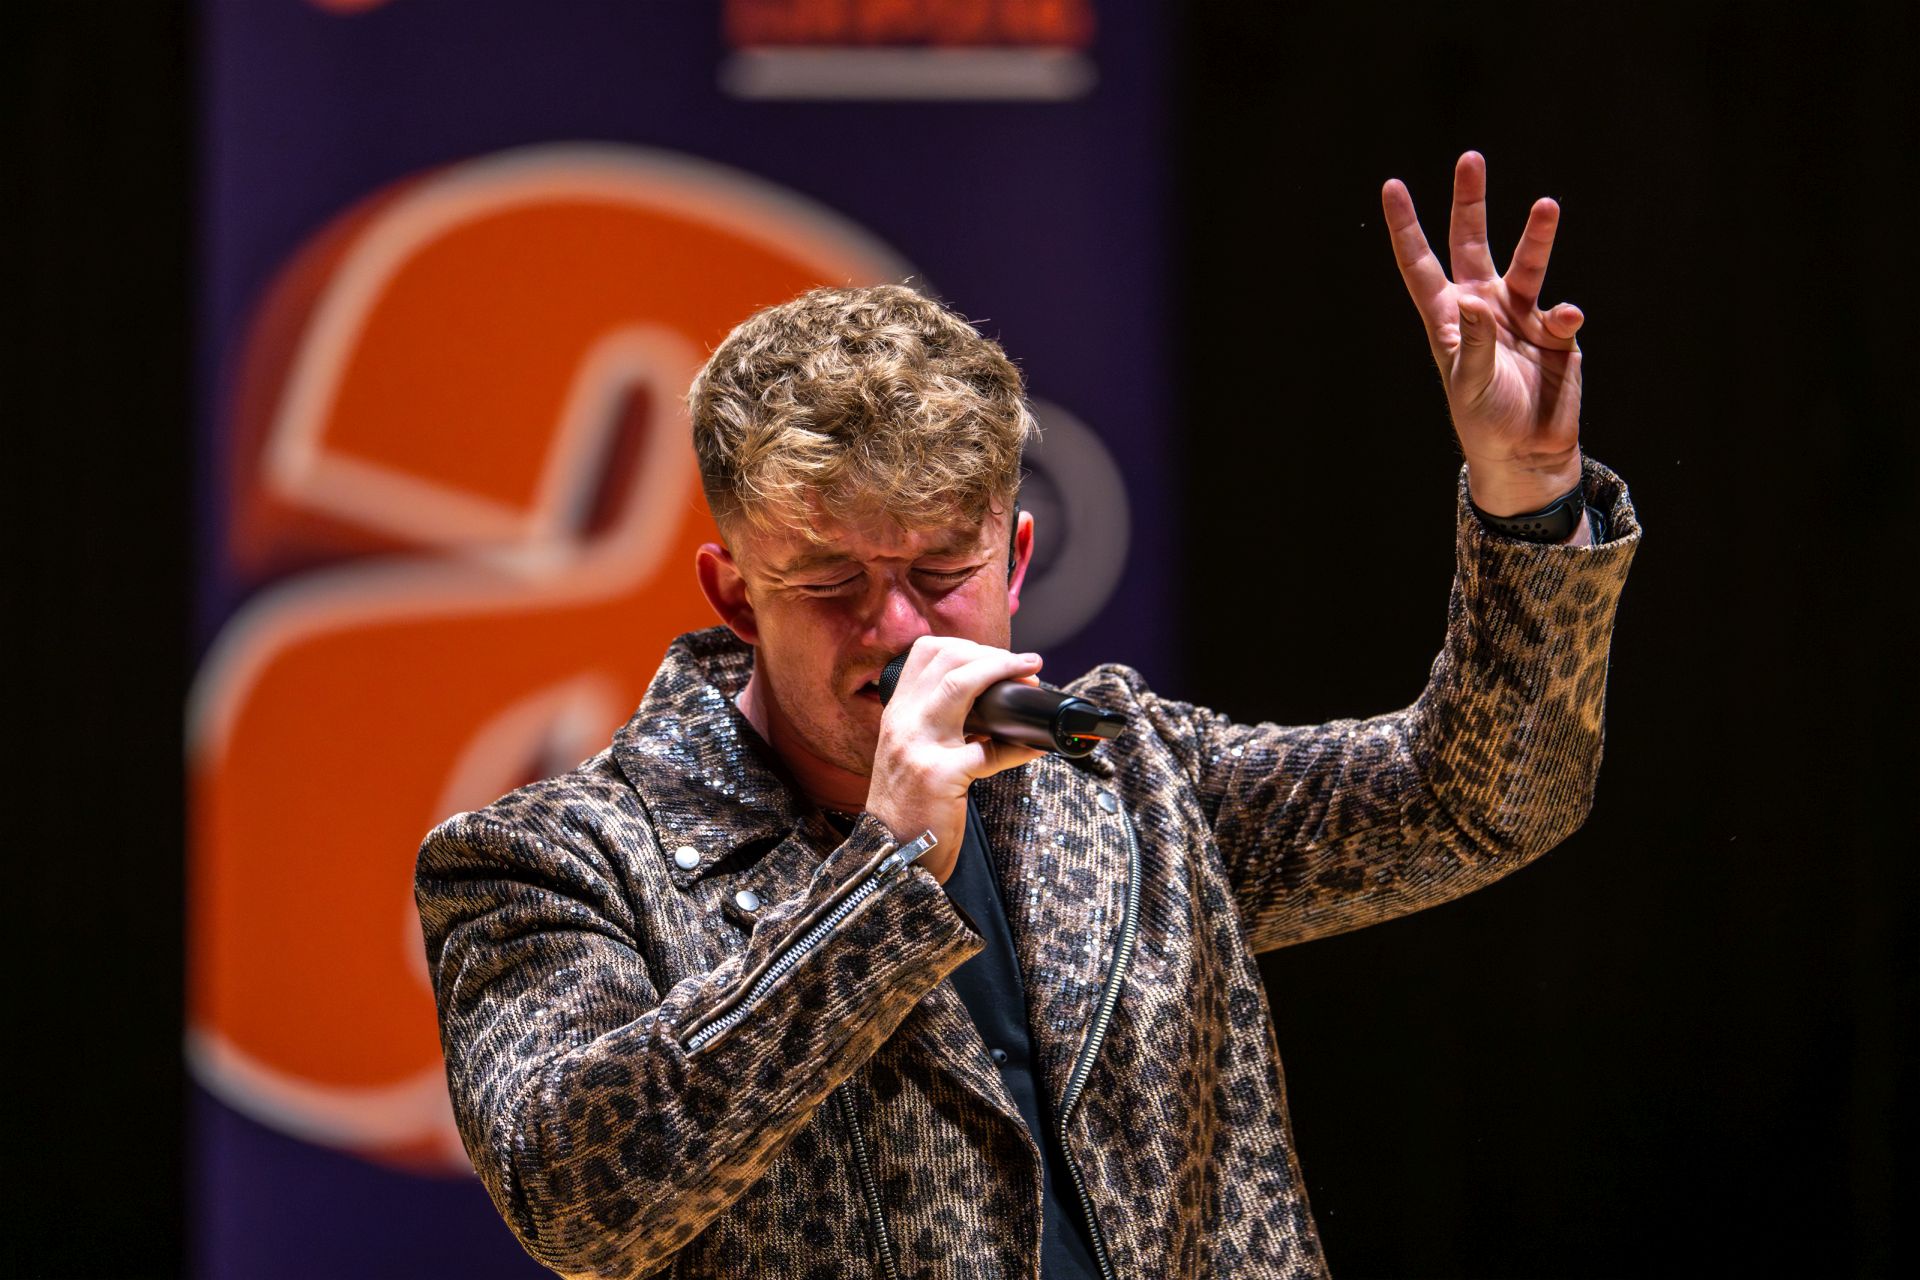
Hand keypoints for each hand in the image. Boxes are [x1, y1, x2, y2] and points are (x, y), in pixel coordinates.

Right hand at [863, 637, 1046, 882]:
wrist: (890, 856)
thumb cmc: (910, 808)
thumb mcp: (911, 755)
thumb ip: (937, 726)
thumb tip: (991, 707)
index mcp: (896, 714)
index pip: (924, 653)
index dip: (967, 646)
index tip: (996, 657)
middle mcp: (901, 723)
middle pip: (946, 659)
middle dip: (992, 654)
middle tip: (1024, 666)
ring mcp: (918, 746)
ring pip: (961, 685)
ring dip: (1004, 673)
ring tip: (1031, 677)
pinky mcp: (939, 776)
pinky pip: (991, 751)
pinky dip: (1020, 746)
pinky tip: (1036, 746)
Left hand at [1383, 151, 1585, 514]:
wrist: (1526, 452)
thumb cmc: (1485, 421)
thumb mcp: (1470, 385)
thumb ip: (1476, 343)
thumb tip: (1478, 301)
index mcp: (1448, 318)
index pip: (1420, 265)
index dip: (1406, 227)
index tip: (1392, 186)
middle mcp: (1482, 307)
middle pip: (1472, 243)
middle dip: (1470, 202)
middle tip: (1470, 158)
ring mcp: (1520, 316)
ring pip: (1526, 264)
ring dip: (1537, 236)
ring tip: (1546, 205)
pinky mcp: (1555, 333)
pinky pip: (1561, 313)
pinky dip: (1565, 315)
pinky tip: (1566, 321)